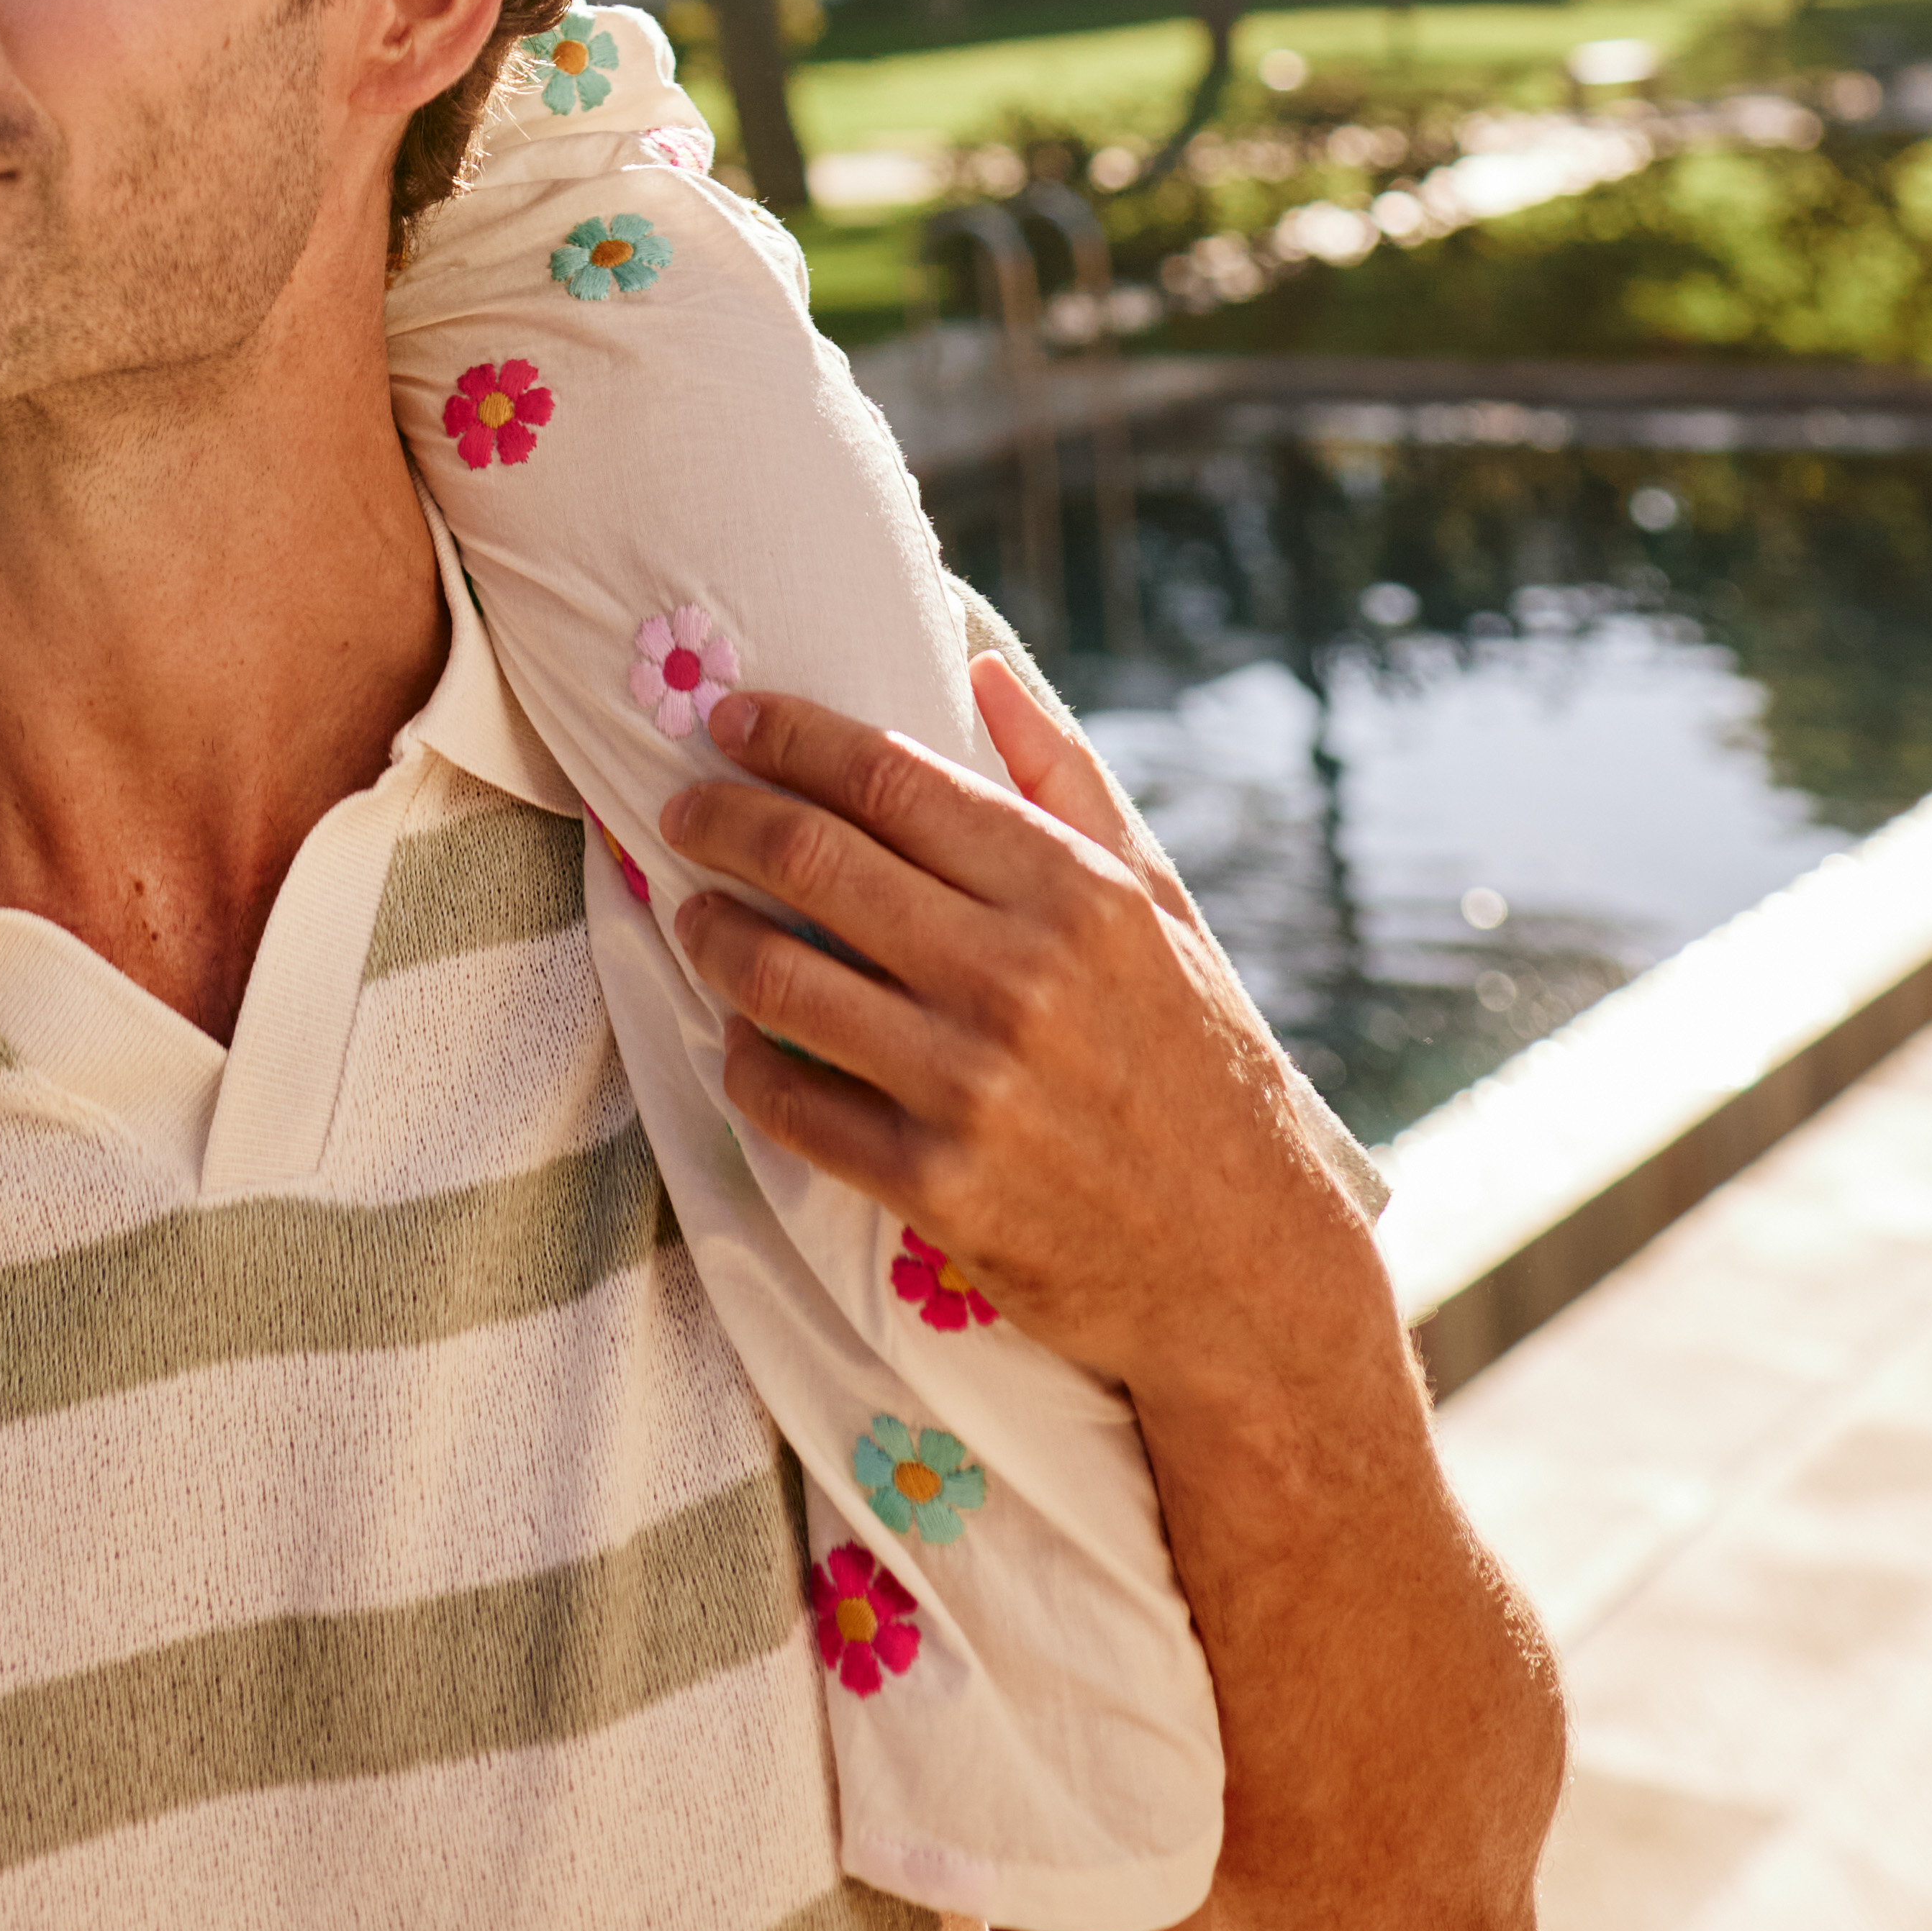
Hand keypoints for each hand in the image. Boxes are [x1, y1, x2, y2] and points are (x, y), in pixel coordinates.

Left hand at [658, 654, 1368, 1399]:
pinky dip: (745, 1063)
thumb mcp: (1158, 906)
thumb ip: (1066, 780)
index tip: (731, 720)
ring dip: (713, 937)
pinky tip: (739, 1039)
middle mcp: (1016, 977)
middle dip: (723, 821)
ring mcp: (970, 1086)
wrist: (1246, 1265)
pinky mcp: (937, 1188)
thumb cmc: (1199, 1061)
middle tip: (684, 813)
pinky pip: (793, 1108)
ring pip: (781, 980)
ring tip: (694, 917)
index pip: (890, 777)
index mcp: (1071, 892)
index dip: (790, 738)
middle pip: (815, 861)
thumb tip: (980, 665)